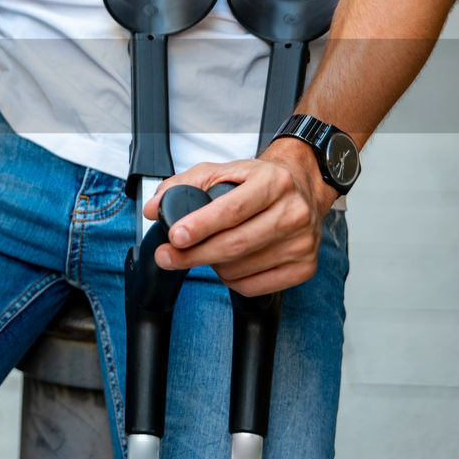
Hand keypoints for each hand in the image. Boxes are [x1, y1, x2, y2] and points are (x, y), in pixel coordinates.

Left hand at [142, 139, 338, 295]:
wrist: (304, 187)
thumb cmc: (259, 180)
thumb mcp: (222, 170)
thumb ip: (182, 185)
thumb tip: (153, 209)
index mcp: (272, 182)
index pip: (232, 209)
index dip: (200, 226)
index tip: (175, 236)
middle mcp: (293, 212)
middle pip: (235, 244)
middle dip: (193, 255)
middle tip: (167, 256)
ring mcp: (302, 242)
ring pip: (241, 268)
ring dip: (212, 266)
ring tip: (206, 251)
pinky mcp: (305, 267)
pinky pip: (255, 287)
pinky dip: (231, 280)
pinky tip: (227, 264)